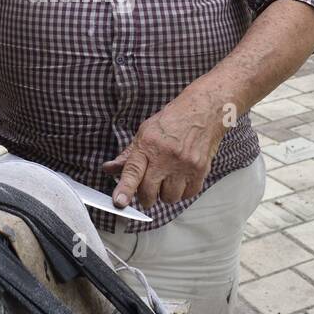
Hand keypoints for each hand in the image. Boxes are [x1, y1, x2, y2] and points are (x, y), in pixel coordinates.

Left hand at [102, 85, 229, 210]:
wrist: (203, 112)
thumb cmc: (173, 121)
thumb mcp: (145, 132)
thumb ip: (128, 155)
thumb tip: (109, 169)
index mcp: (148, 144)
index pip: (133, 171)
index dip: (125, 189)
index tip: (120, 202)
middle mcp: (166, 156)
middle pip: (149, 192)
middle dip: (146, 195)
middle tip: (149, 186)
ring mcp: (184, 165)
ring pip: (169, 198)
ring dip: (165, 193)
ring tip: (168, 178)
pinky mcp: (200, 171)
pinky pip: (187, 195)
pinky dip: (182, 192)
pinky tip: (181, 178)